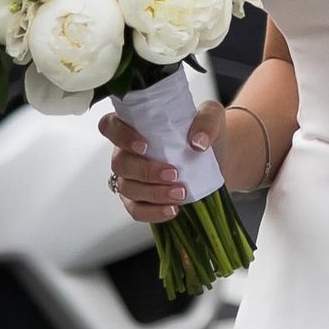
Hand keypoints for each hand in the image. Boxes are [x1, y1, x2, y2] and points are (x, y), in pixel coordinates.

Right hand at [101, 102, 223, 224]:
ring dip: (153, 193)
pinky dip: (152, 212)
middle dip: (145, 171)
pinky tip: (172, 210)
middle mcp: (127, 152)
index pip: (110, 126)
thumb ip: (206, 121)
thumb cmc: (204, 133)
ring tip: (180, 193)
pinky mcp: (140, 200)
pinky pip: (137, 210)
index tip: (144, 145)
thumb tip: (198, 141)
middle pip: (120, 163)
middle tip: (173, 173)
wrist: (218, 160)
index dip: (120, 135)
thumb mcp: (212, 116)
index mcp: (135, 126)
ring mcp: (131, 178)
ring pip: (127, 188)